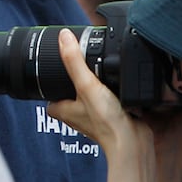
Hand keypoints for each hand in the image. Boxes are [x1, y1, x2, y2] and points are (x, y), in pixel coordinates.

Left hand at [46, 28, 133, 148]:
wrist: (134, 143)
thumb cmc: (106, 123)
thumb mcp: (86, 85)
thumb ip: (74, 61)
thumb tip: (64, 37)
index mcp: (64, 110)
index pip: (48, 97)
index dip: (47, 83)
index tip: (51, 68)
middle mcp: (78, 115)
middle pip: (69, 95)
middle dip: (74, 82)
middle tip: (79, 65)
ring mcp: (96, 117)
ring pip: (89, 98)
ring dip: (95, 87)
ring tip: (100, 73)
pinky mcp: (113, 118)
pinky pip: (108, 102)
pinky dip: (112, 93)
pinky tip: (119, 85)